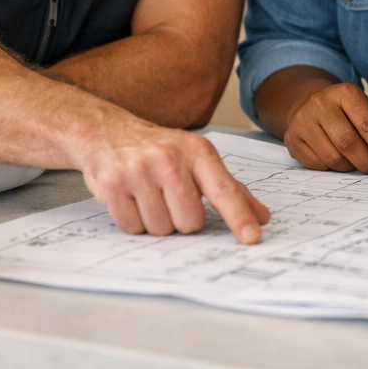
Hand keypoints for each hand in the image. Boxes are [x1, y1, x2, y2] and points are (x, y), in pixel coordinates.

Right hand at [72, 119, 269, 240]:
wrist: (106, 131)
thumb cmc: (158, 148)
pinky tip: (131, 198)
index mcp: (198, 151)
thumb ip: (230, 188)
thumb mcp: (197, 158)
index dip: (238, 217)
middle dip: (181, 219)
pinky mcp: (111, 185)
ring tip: (148, 195)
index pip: (223, 191)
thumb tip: (261, 216)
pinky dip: (133, 221)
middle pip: (190, 222)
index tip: (252, 237)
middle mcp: (169, 159)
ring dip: (156, 221)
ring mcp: (138, 171)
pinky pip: (133, 228)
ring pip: (161, 229)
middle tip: (169, 197)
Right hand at [282, 81, 367, 177]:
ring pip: (332, 157)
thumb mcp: (367, 113)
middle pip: (348, 143)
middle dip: (366, 162)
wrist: (308, 104)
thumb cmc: (345, 113)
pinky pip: (316, 165)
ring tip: (352, 160)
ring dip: (349, 166)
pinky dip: (330, 168)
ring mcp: (303, 119)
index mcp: (346, 93)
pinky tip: (333, 157)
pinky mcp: (291, 137)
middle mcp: (321, 102)